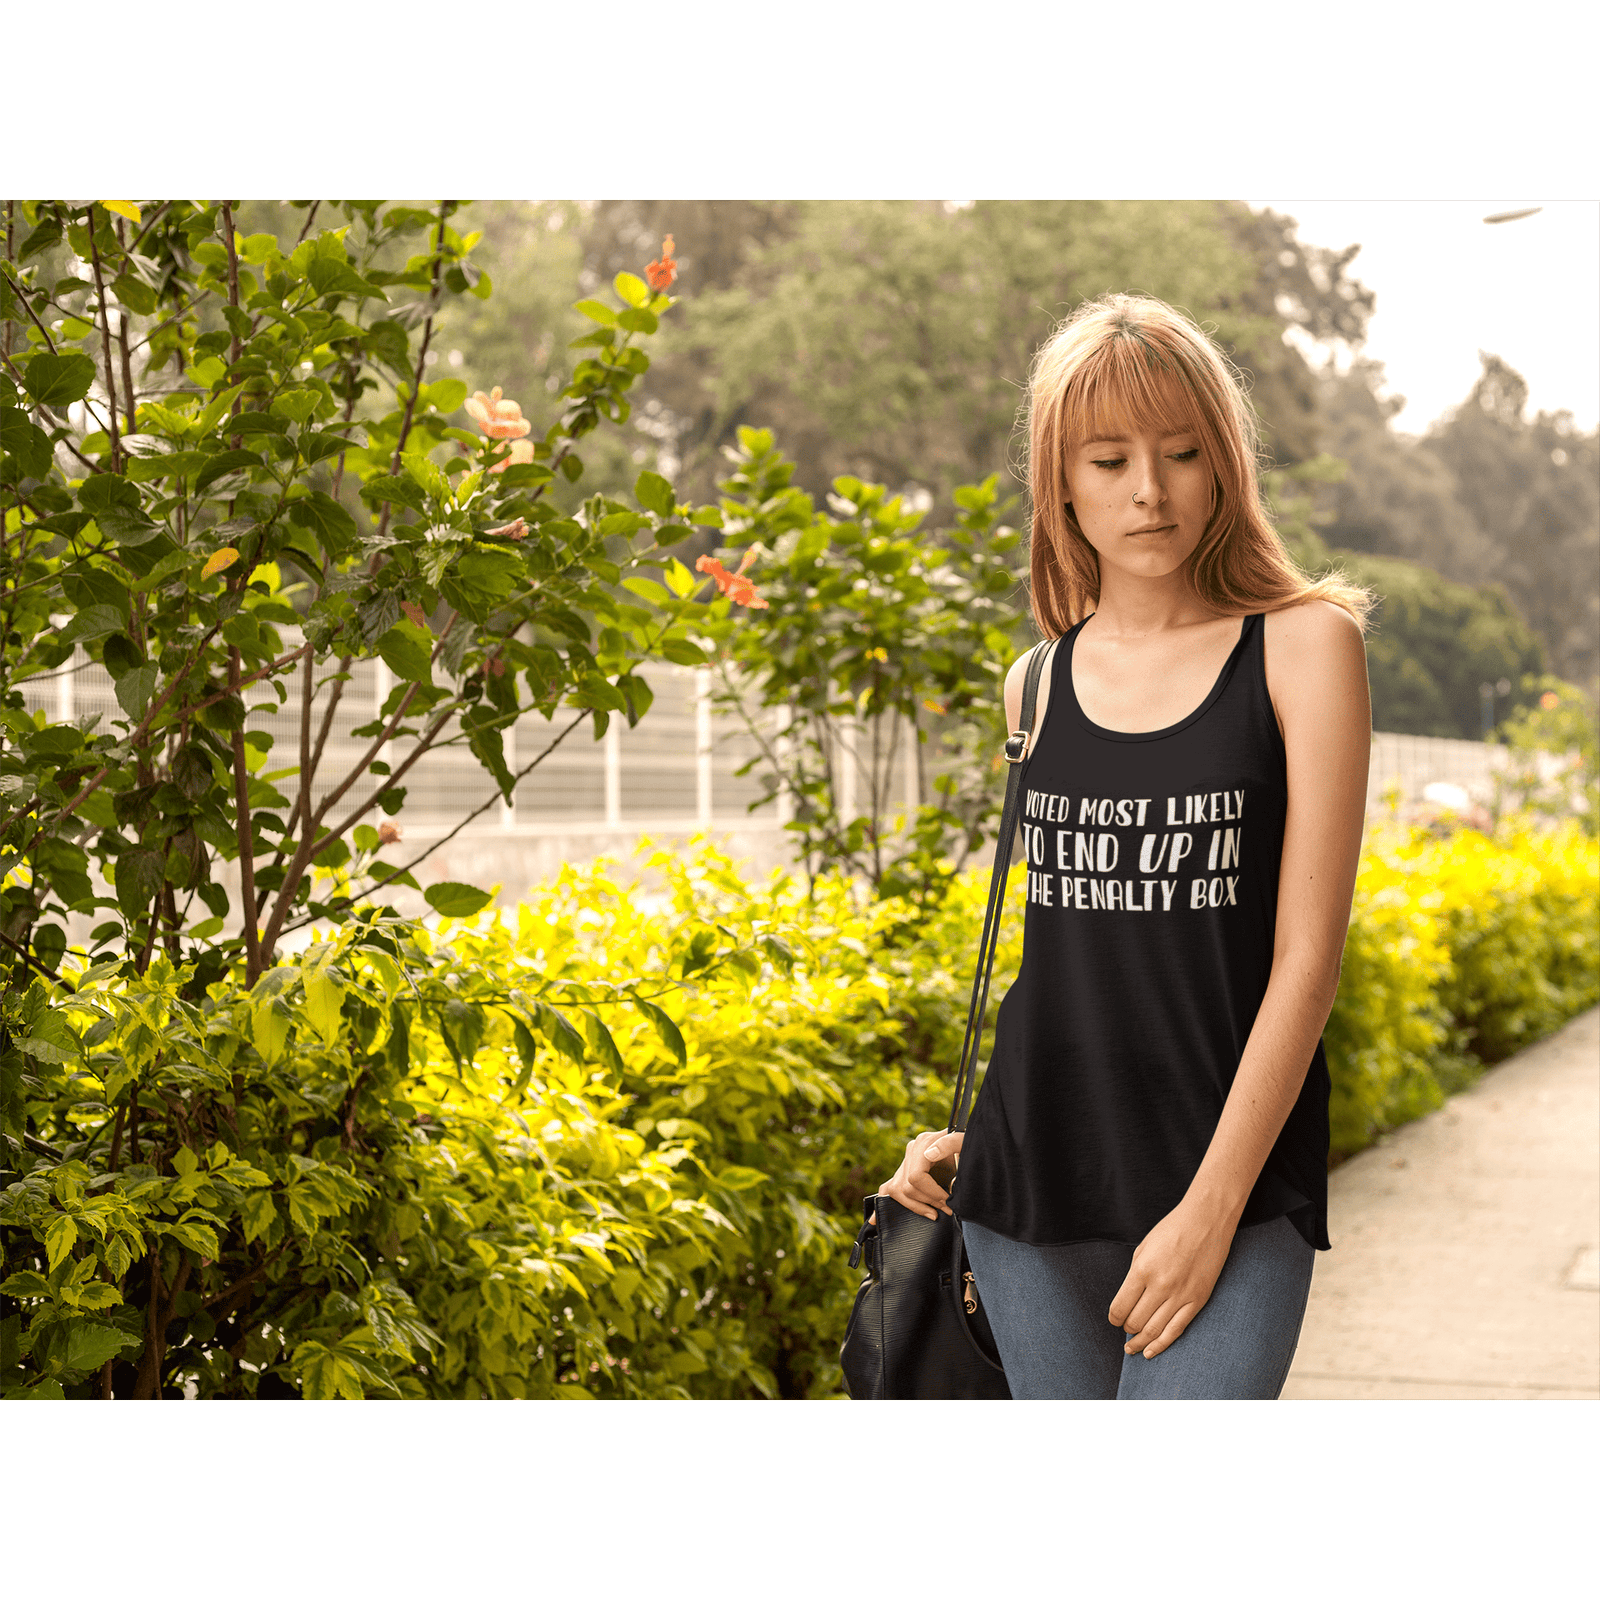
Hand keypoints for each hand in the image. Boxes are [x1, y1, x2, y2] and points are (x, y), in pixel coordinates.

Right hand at [870, 1130, 965, 1222]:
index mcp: (923, 1143)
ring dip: (914, 1205)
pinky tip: (874, 1220)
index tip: (948, 1203)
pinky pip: (888, 1187)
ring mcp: (907, 1160)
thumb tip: (929, 1155)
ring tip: (932, 1214)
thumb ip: (950, 1144)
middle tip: (946, 1210)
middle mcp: (912, 1149)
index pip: (915, 1177)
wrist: (973, 1143)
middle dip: (926, 1202)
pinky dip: (882, 1203)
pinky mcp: (906, 1170)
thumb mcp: (965, 1143)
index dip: (931, 1194)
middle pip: (906, 1186)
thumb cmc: (971, 1146)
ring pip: (896, 1190)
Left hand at [1107, 1201, 1236, 1358]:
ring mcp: (1181, 1295)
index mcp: (1142, 1269)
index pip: (1120, 1306)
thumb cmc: (1171, 1230)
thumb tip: (1127, 1303)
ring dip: (1140, 1343)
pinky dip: (1162, 1344)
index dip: (1114, 1318)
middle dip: (1127, 1329)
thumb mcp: (1143, 1248)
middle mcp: (1161, 1285)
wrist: (1206, 1221)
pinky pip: (1176, 1330)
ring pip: (1155, 1330)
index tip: (1113, 1319)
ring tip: (1132, 1349)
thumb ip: (1134, 1276)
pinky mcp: (1198, 1301)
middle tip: (1124, 1329)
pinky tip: (1151, 1352)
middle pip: (1136, 1321)